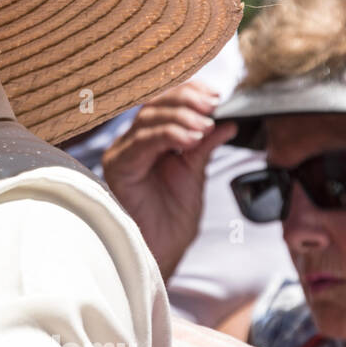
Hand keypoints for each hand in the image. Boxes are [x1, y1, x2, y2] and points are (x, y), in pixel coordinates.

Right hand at [102, 81, 237, 279]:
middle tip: (213, 105)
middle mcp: (131, 145)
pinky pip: (144, 142)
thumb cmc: (172, 222)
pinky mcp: (119, 167)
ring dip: (181, 117)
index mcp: (149, 143)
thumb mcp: (195, 176)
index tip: (217, 96)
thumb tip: (227, 122)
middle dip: (186, 101)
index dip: (189, 93)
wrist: (161, 253)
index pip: (164, 104)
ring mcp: (122, 154)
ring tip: (205, 125)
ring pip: (149, 119)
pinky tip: (191, 138)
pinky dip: (169, 135)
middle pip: (154, 105)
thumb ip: (205, 148)